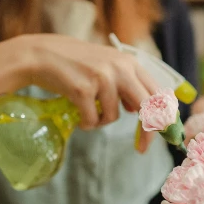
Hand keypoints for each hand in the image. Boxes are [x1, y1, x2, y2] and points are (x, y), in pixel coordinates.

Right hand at [19, 34, 159, 151]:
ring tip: (87, 109)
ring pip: (113, 117)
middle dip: (148, 132)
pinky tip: (77, 114)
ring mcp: (102, 78)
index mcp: (129, 62)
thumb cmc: (74, 64)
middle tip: (142, 148)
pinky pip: (92, 120)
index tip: (163, 135)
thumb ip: (126, 84)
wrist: (40, 55)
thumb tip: (138, 110)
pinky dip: (86, 123)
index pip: (157, 93)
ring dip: (100, 120)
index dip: (163, 117)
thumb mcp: (106, 65)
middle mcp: (120, 68)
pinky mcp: (83, 90)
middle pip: (147, 108)